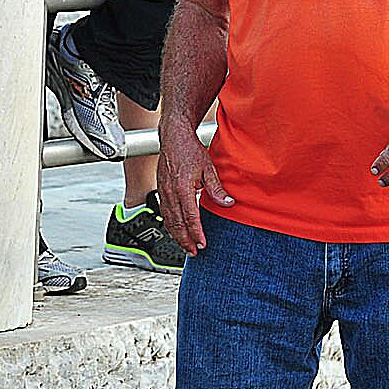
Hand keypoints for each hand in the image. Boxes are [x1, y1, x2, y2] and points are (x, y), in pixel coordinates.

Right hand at [157, 115, 232, 253]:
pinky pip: (163, 211)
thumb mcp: (208, 168)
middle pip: (176, 223)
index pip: (190, 217)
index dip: (196, 233)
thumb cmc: (190, 150)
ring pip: (168, 219)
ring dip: (176, 235)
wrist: (173, 136)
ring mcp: (163, 191)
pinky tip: (175, 229)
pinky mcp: (160, 189)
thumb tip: (228, 203)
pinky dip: (169, 224)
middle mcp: (170, 191)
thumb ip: (216, 189)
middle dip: (185, 240)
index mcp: (182, 188)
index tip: (202, 244)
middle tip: (194, 252)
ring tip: (185, 245)